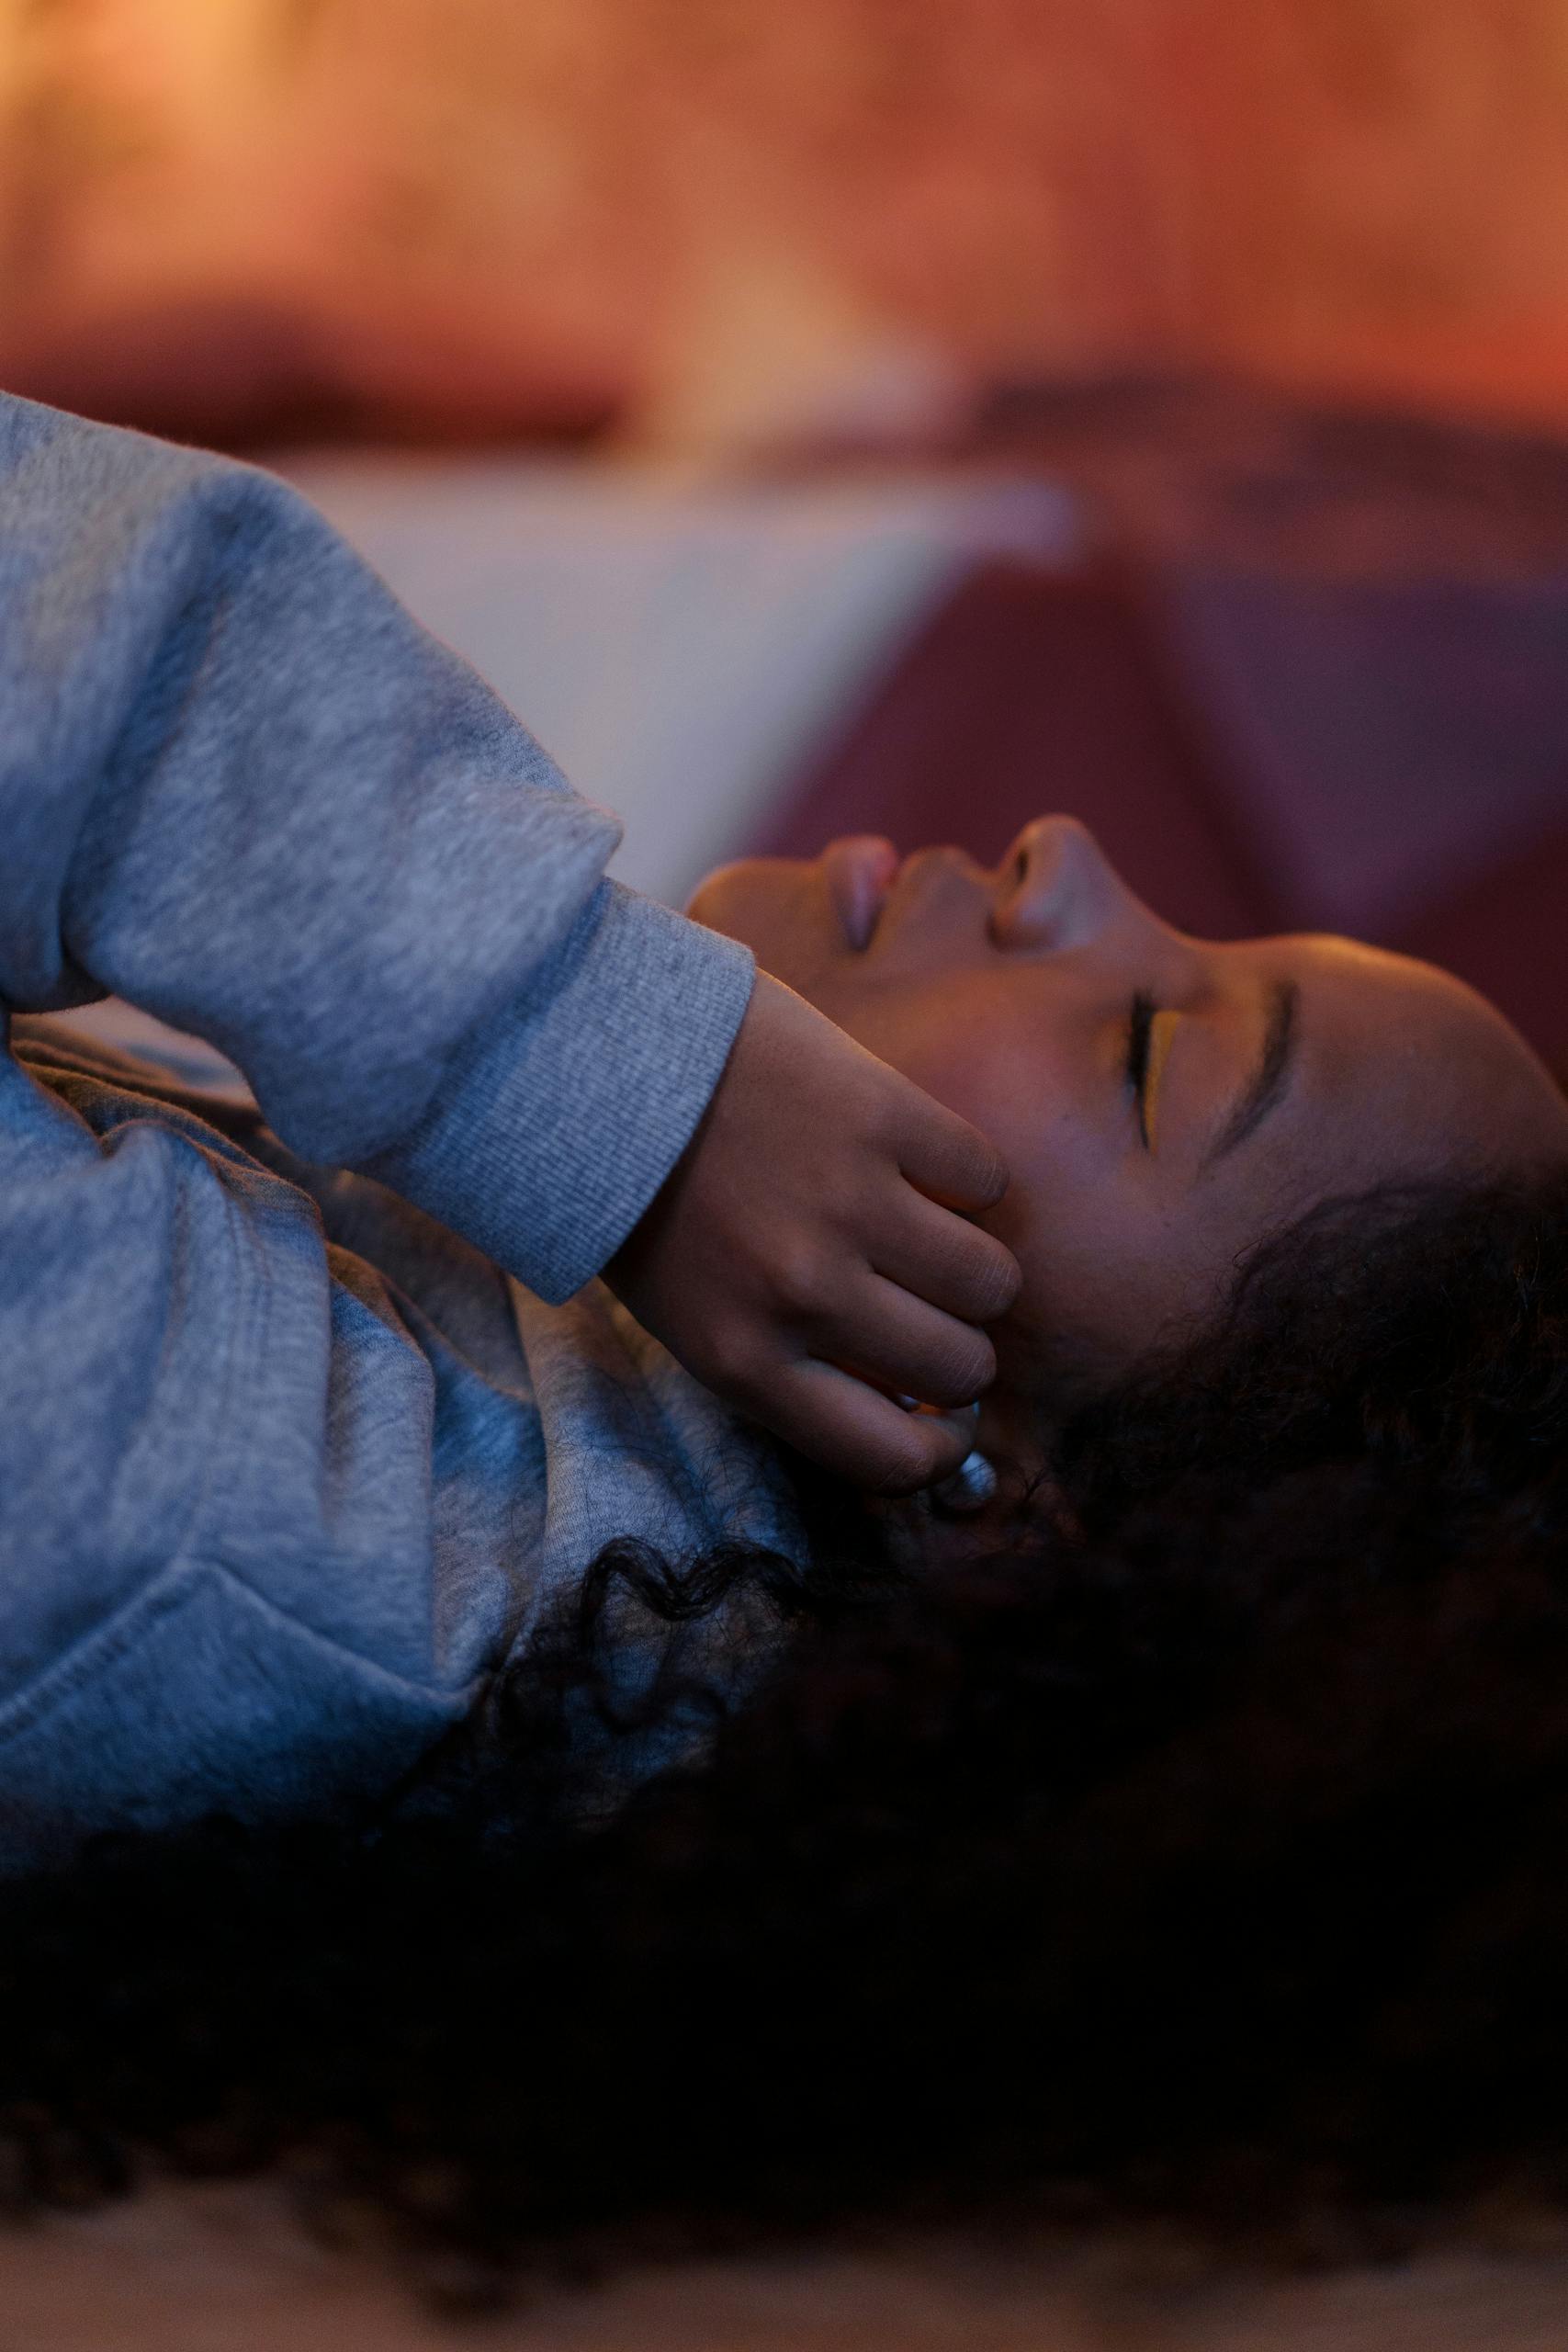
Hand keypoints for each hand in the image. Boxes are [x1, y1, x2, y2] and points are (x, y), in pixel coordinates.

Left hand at [605, 972, 1020, 1493]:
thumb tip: (908, 1405)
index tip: (941, 1417)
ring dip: (972, 1267)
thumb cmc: (642, 1197)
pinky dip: (963, 1177)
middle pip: (961, 1370)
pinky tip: (918, 1164)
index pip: (893, 1461)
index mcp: (744, 1362)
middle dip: (962, 1350)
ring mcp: (849, 1205)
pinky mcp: (883, 1117)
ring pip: (991, 1282)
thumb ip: (784, 1367)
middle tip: (932, 1311)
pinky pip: (982, 1179)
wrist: (597, 1056)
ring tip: (932, 1237)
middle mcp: (804, 1296)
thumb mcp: (689, 1317)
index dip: (939, 1447)